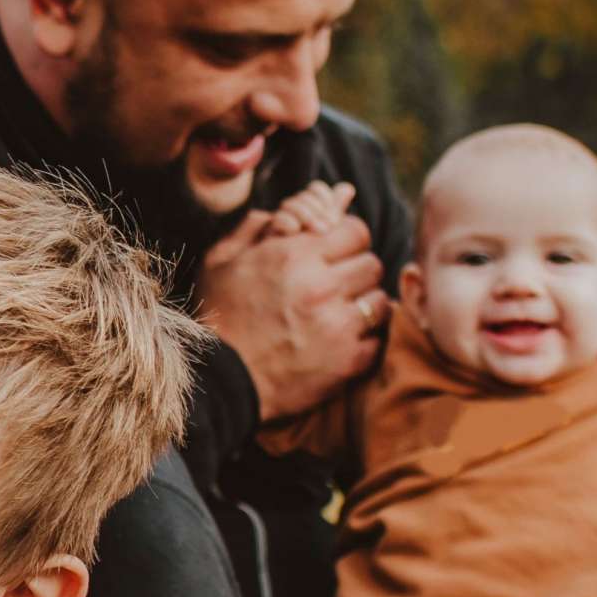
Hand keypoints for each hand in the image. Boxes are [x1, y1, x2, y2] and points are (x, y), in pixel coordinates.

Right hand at [196, 188, 386, 422]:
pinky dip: (363, 340)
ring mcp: (339, 326)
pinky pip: (377, 339)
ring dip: (363, 305)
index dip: (347, 240)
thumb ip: (254, 228)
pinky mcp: (348, 361)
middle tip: (337, 285)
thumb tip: (286, 214)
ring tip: (339, 314)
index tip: (337, 253)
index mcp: (294, 256)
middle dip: (356, 271)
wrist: (218, 382)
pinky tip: (340, 341)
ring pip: (380, 301)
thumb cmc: (217, 317)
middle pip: (372, 264)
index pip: (356, 231)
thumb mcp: (221, 261)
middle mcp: (322, 286)